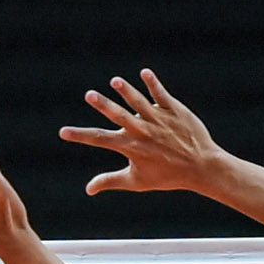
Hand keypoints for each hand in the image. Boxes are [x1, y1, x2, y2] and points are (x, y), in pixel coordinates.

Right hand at [60, 69, 226, 195]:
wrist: (200, 166)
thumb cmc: (167, 176)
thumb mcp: (137, 182)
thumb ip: (111, 181)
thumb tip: (88, 189)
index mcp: (130, 147)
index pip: (100, 139)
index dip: (80, 136)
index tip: (63, 132)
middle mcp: (142, 131)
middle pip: (118, 116)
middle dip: (103, 105)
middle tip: (89, 95)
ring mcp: (158, 119)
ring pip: (139, 102)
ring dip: (127, 91)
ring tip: (115, 82)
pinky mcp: (173, 110)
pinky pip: (161, 94)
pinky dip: (153, 84)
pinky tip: (144, 73)